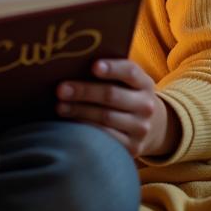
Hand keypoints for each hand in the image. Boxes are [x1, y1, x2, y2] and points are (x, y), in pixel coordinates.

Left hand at [56, 59, 179, 157]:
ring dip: (79, 112)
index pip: (130, 71)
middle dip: (83, 91)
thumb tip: (73, 63)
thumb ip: (108, 72)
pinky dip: (86, 129)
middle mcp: (146, 105)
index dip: (112, 68)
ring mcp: (141, 128)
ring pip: (105, 117)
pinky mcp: (133, 147)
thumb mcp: (126, 82)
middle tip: (60, 89)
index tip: (93, 66)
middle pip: (111, 95)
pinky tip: (71, 124)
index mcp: (144, 83)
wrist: (151, 127)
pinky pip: (106, 138)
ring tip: (59, 107)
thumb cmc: (126, 95)